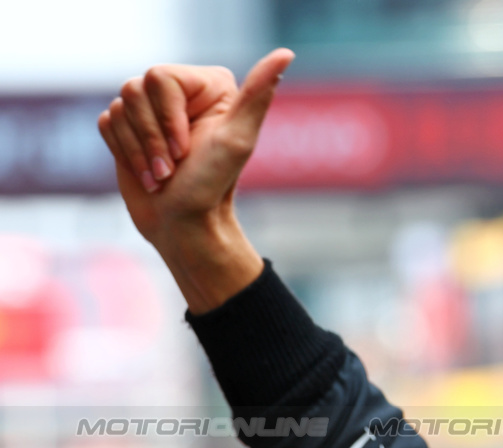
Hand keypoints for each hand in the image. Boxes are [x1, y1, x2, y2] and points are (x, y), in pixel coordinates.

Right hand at [97, 48, 294, 311]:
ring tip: (162, 176)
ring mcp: (154, 110)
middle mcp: (182, 93)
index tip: (185, 150)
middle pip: (134, 90)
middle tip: (173, 167)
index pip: (159, 76)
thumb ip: (258, 95)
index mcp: (209, 86)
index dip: (166, 117)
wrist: (183, 226)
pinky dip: (123, 153)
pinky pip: (105, 122)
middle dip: (151, 138)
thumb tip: (286, 54)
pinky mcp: (129, 127)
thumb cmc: (212, 186)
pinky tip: (146, 173)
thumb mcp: (238, 140)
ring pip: (118, 107)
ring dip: (138, 151)